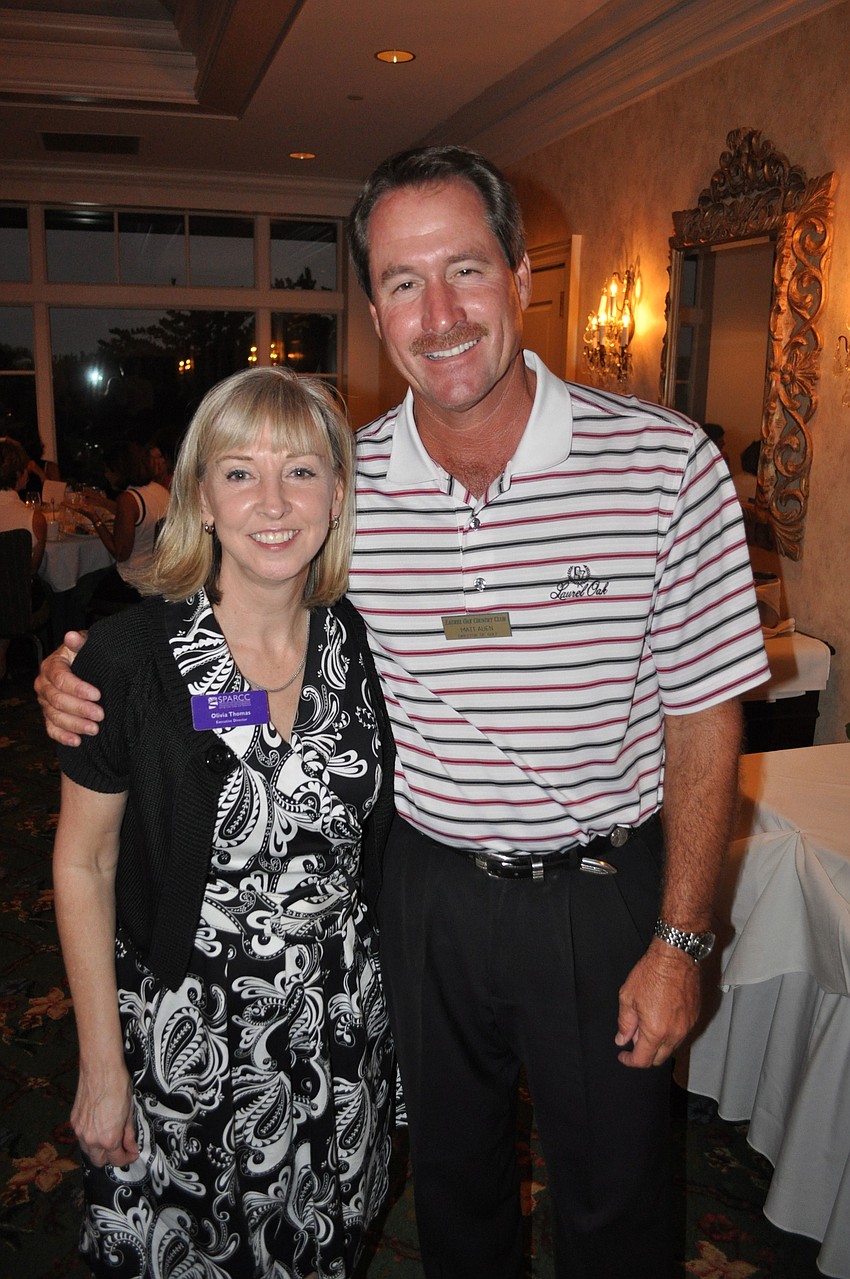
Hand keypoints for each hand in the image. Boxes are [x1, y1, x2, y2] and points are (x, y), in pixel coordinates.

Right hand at [34, 632, 100, 746]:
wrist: (86, 668)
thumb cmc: (87, 656)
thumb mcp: (86, 646)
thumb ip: (80, 642)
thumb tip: (71, 636)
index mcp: (52, 666)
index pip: (61, 679)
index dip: (78, 688)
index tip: (98, 694)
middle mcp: (44, 685)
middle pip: (57, 700)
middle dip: (80, 709)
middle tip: (101, 715)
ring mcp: (45, 703)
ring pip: (55, 717)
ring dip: (75, 725)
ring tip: (95, 729)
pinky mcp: (49, 717)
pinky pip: (51, 730)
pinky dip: (63, 737)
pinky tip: (78, 741)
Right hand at [71, 1065, 138, 1167]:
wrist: (100, 1068)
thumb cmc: (117, 1085)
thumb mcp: (129, 1111)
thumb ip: (129, 1133)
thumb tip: (131, 1146)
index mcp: (109, 1138)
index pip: (117, 1160)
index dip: (127, 1158)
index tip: (132, 1153)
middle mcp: (91, 1139)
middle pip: (99, 1161)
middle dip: (111, 1158)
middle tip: (122, 1148)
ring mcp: (80, 1131)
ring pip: (88, 1151)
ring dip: (99, 1149)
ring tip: (110, 1136)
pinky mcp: (74, 1121)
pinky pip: (82, 1137)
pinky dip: (91, 1137)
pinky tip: (99, 1126)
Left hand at [615, 938, 700, 1067]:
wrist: (675, 957)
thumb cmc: (651, 973)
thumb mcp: (628, 997)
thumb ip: (625, 1023)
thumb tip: (622, 1039)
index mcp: (656, 1031)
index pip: (643, 1060)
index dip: (629, 1061)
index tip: (623, 1055)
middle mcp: (675, 1033)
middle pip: (659, 1059)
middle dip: (644, 1054)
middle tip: (633, 1037)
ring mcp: (687, 1026)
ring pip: (671, 1047)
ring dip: (658, 1044)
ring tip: (646, 1023)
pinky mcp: (694, 1017)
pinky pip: (681, 1034)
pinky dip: (669, 1034)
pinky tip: (660, 1018)